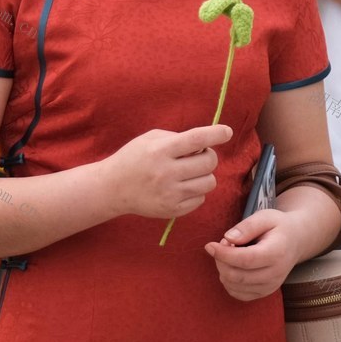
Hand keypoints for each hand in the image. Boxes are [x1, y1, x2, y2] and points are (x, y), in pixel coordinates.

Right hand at [102, 125, 231, 219]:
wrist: (113, 188)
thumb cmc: (134, 158)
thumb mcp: (150, 139)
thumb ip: (178, 138)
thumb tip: (206, 143)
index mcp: (160, 151)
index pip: (195, 140)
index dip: (215, 134)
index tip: (227, 132)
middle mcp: (166, 173)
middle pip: (209, 163)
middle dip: (209, 156)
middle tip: (198, 156)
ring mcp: (170, 194)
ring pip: (209, 183)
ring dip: (204, 175)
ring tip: (190, 172)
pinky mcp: (172, 210)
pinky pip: (201, 199)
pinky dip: (196, 191)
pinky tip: (182, 186)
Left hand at [204, 209, 302, 301]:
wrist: (295, 241)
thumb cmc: (278, 226)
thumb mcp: (265, 217)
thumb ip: (247, 226)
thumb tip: (228, 238)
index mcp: (277, 252)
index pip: (245, 259)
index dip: (224, 254)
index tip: (209, 245)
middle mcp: (275, 274)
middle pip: (237, 275)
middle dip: (221, 261)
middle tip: (223, 244)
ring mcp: (270, 286)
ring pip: (235, 286)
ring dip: (223, 270)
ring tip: (229, 253)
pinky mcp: (264, 293)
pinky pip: (238, 294)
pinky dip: (228, 281)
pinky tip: (232, 266)